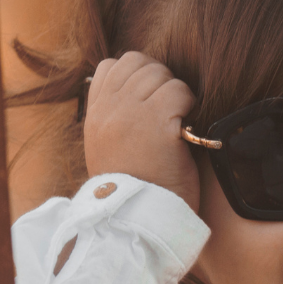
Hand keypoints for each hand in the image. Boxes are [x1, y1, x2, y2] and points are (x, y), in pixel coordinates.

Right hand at [83, 52, 199, 212]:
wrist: (138, 220)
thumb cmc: (134, 189)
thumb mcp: (108, 149)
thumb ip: (115, 118)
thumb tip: (137, 93)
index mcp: (94, 115)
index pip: (111, 65)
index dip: (137, 74)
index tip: (151, 98)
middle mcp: (108, 110)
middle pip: (138, 63)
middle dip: (160, 79)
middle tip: (170, 108)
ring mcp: (130, 115)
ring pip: (160, 74)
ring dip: (175, 92)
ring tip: (178, 118)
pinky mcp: (156, 124)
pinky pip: (178, 91)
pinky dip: (188, 103)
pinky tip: (186, 127)